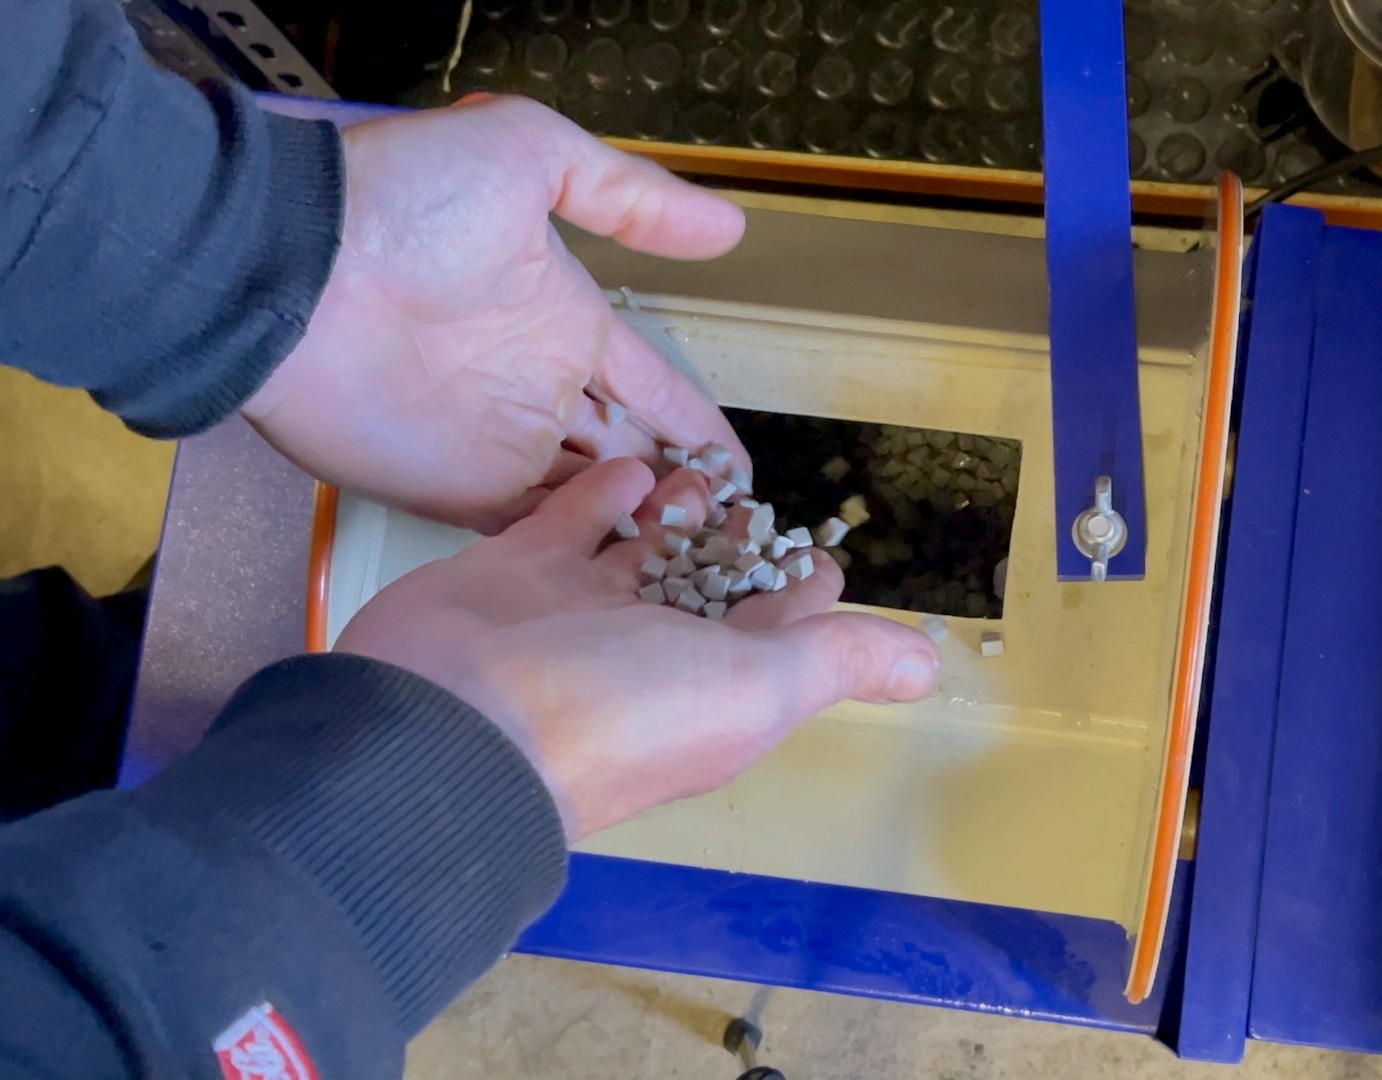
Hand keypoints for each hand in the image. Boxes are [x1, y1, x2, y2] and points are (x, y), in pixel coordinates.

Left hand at [244, 95, 748, 528]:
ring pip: (589, 501)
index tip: (745, 474)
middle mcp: (539, 390)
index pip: (653, 388)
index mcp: (567, 322)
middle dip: (679, 492)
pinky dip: (578, 548)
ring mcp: (497, 447)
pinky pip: (530, 531)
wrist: (294, 266)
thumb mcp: (530, 152)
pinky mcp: (453, 491)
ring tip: (702, 563)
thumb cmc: (404, 199)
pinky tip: (629, 568)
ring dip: (640, 527)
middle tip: (736, 536)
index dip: (699, 429)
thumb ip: (629, 195)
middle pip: (629, 455)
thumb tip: (730, 228)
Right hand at [334, 458, 940, 838]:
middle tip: (762, 501)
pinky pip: (569, 524)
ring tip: (703, 474)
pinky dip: (601, 497)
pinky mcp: (516, 573)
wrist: (452, 718)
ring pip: (640, 555)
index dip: (808, 602)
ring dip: (676, 515)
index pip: (778, 643)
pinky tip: (628, 466)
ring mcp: (577, 614)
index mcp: (712, 694)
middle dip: (740, 551)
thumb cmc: (616, 712)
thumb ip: (836, 662)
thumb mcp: (753, 691)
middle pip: (708, 595)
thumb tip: (929, 667)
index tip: (825, 557)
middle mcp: (647, 657)